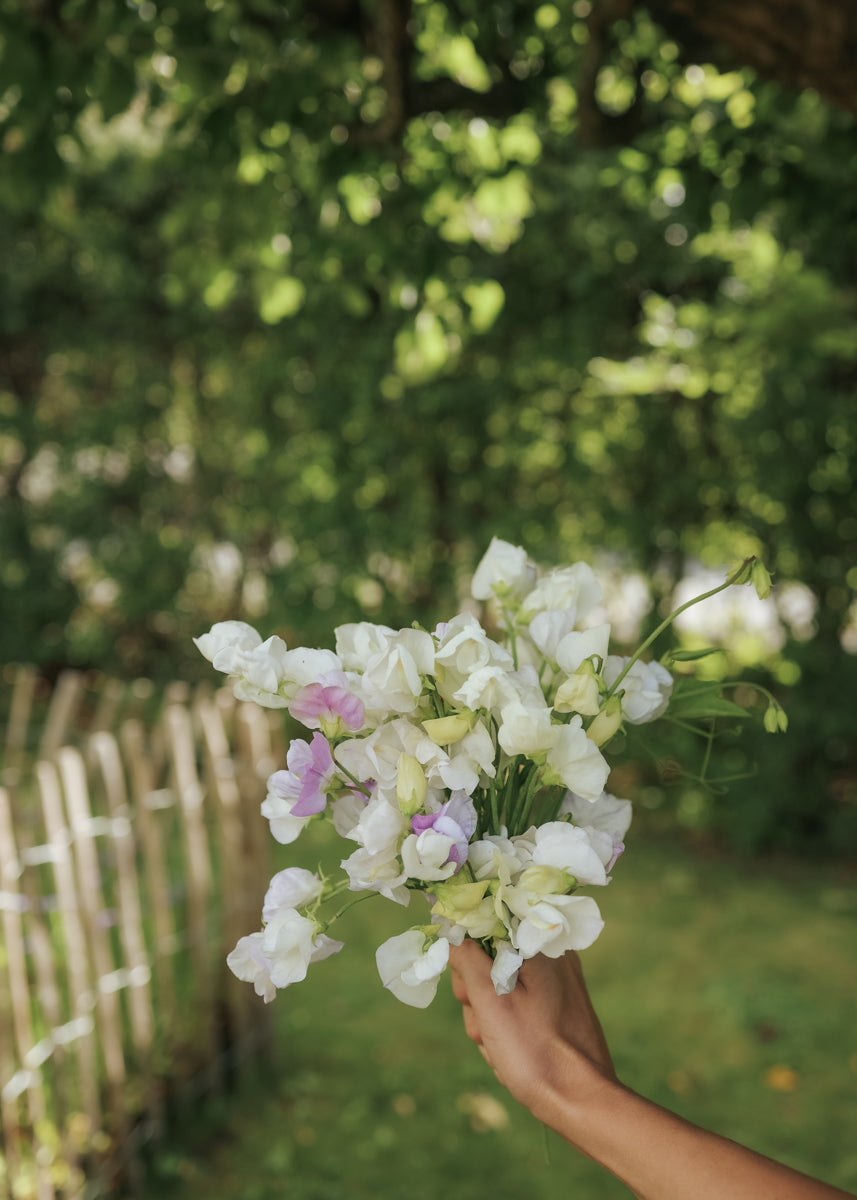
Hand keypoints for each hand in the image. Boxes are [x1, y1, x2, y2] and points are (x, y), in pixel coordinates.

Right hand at [448, 940, 615, 1121]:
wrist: (580, 1102)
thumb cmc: (535, 1050)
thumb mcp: (491, 1000)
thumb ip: (466, 958)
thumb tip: (449, 930)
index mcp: (540, 946)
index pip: (482, 931)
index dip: (466, 963)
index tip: (470, 995)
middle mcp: (552, 957)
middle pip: (487, 963)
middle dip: (477, 999)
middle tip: (488, 1028)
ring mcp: (557, 984)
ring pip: (497, 990)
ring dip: (488, 1021)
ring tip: (502, 1047)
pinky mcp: (557, 1009)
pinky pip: (516, 1008)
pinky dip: (506, 1030)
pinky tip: (513, 1053)